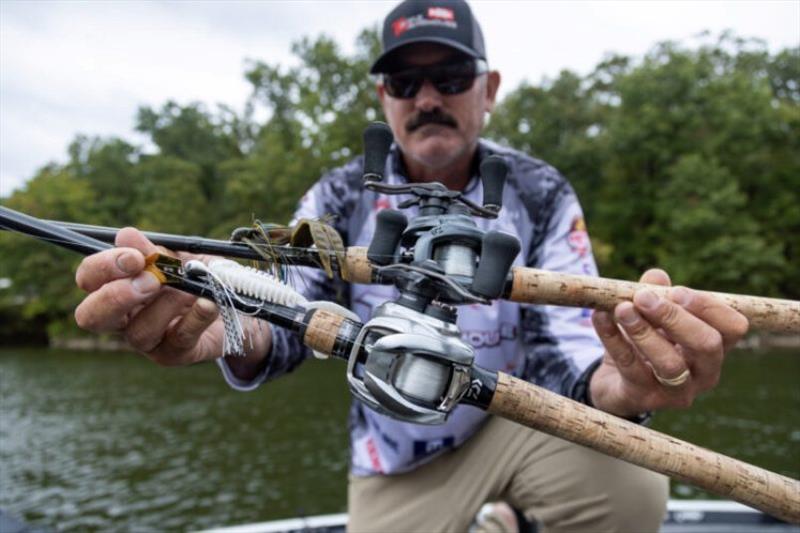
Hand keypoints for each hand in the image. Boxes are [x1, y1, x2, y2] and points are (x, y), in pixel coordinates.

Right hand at [74, 227, 269, 374]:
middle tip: (151, 281)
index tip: (135, 257)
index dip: (103, 267)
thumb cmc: (200, 278)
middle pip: (91, 317)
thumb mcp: (181, 258)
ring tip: (190, 289)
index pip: (89, 279)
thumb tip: (126, 236)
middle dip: (116, 297)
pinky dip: (195, 318)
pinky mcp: (174, 354)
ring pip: (138, 332)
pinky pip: (178, 339)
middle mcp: (124, 318)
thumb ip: (155, 250)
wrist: (237, 305)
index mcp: (118, 286)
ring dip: (167, 304)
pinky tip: (207, 302)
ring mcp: (148, 341)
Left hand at [588, 269, 748, 417]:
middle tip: (644, 298)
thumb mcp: (652, 316)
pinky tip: (599, 317)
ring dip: (643, 331)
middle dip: (675, 317)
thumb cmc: (645, 343)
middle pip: (706, 345)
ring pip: (669, 363)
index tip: (677, 291)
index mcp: (715, 348)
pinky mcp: (644, 398)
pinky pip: (629, 367)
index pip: (733, 327)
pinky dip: (612, 338)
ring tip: (621, 308)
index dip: (708, 307)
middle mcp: (705, 373)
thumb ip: (656, 294)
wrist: (615, 383)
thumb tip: (656, 276)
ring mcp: (677, 391)